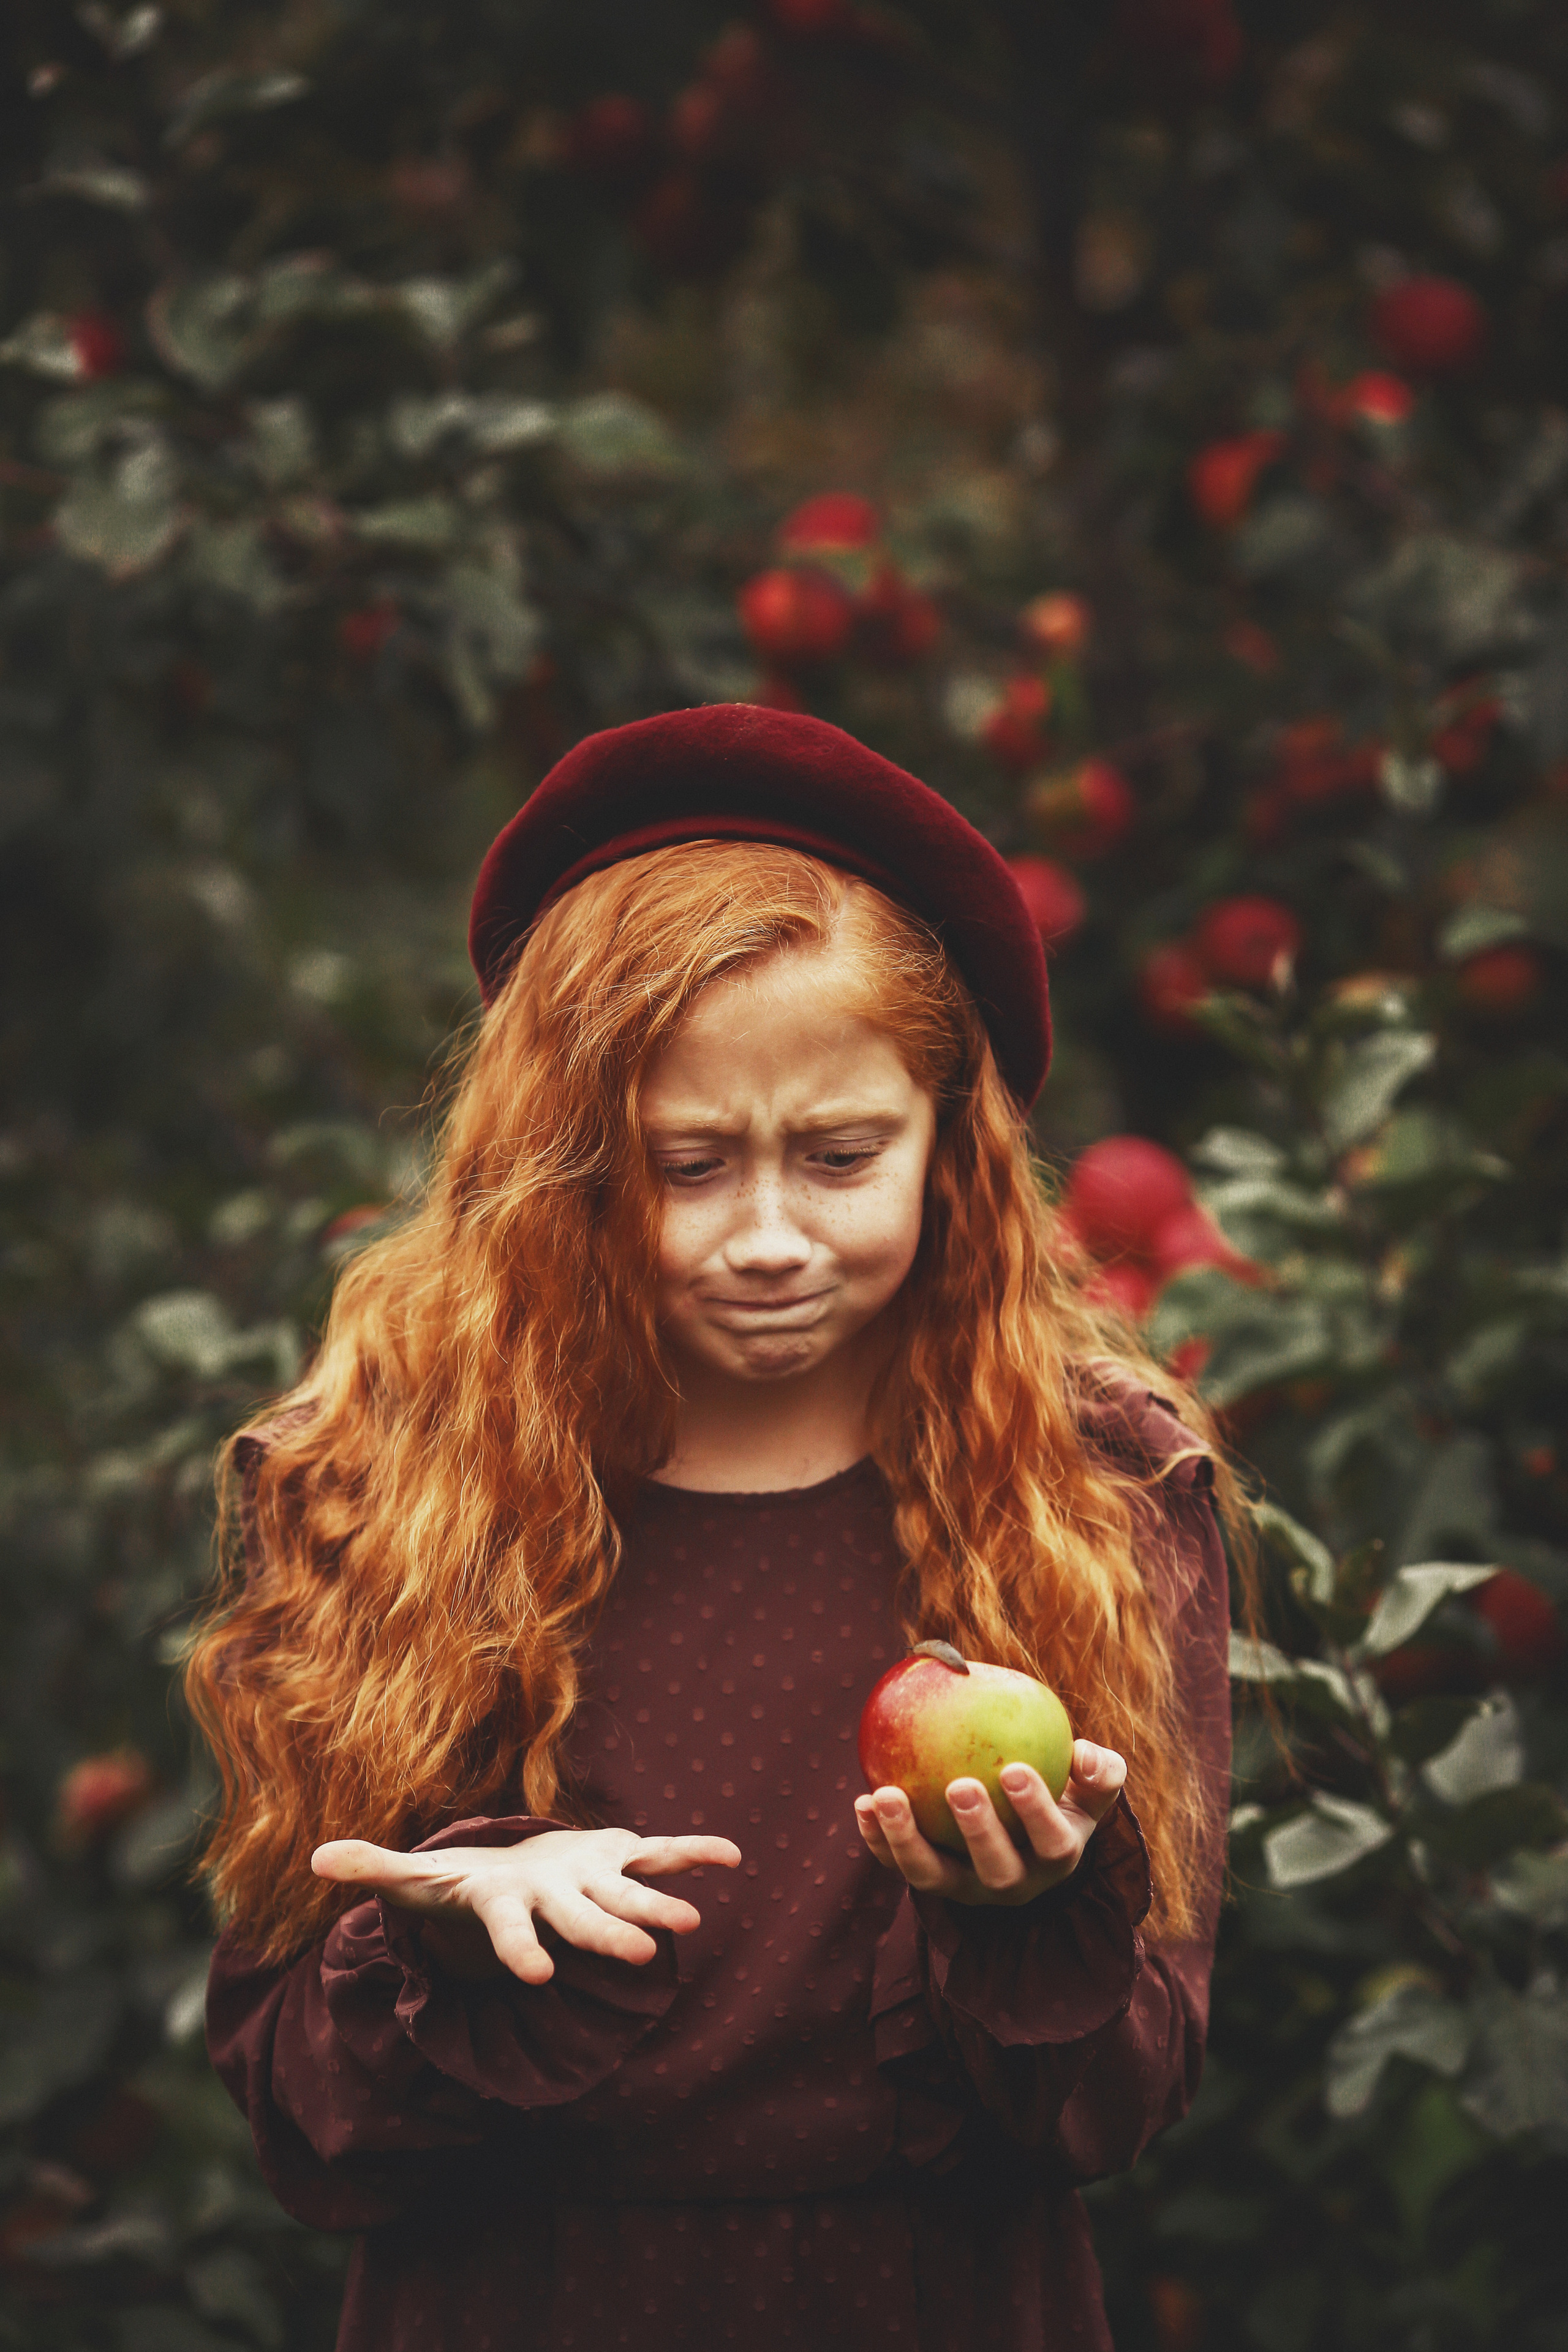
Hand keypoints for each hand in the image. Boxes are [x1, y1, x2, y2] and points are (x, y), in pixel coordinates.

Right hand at [310, 1826, 740, 1984]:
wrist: (512, 1887)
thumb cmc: (460, 1887)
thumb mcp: (416, 1877)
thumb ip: (372, 1868)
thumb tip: (316, 1861)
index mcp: (507, 1907)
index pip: (510, 1934)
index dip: (522, 1951)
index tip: (539, 1975)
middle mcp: (554, 1904)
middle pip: (581, 1924)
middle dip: (607, 1936)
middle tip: (640, 1955)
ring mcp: (590, 1882)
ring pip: (628, 1894)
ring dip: (658, 1906)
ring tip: (691, 1921)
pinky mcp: (616, 1856)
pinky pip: (659, 1852)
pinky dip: (693, 1853)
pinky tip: (732, 1856)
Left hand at [852, 1739, 1125, 1907]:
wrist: (1024, 1833)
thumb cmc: (1062, 1794)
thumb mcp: (1090, 1786)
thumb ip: (1099, 1770)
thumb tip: (1084, 1754)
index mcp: (1056, 1857)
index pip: (1052, 1842)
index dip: (1035, 1810)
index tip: (1014, 1768)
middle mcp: (1012, 1884)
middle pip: (995, 1870)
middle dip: (977, 1831)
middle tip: (959, 1786)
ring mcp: (966, 1888)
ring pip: (934, 1877)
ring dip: (906, 1839)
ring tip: (885, 1795)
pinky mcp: (930, 1882)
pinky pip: (899, 1865)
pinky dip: (878, 1839)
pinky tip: (863, 1803)